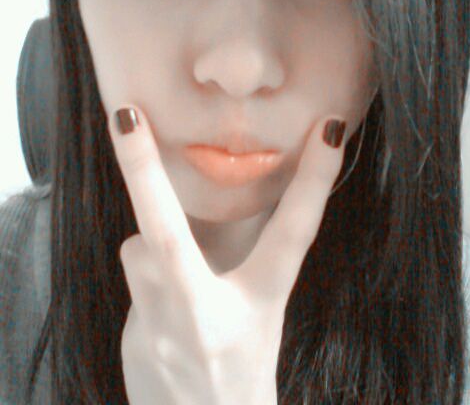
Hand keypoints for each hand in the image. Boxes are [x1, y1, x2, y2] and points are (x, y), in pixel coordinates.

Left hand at [108, 106, 346, 404]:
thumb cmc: (241, 370)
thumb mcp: (257, 316)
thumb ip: (234, 267)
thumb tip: (194, 218)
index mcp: (260, 303)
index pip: (295, 232)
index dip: (314, 180)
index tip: (326, 130)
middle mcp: (209, 315)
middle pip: (167, 234)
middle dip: (142, 171)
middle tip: (125, 116)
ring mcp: (164, 332)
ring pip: (141, 251)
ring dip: (154, 247)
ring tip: (178, 281)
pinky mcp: (134, 341)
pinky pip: (136, 277)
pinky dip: (148, 277)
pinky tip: (165, 316)